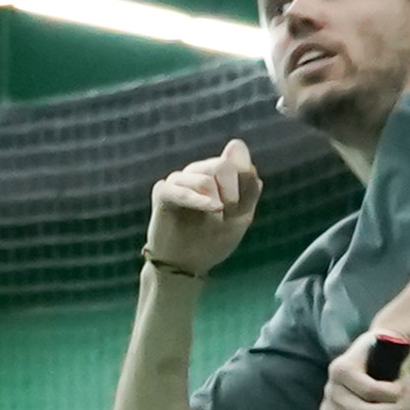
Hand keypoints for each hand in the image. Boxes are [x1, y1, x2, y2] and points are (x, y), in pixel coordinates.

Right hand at [142, 138, 262, 273]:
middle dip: (232, 193)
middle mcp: (196, 171)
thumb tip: (236, 143)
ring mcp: (178, 180)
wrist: (187, 266)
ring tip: (213, 222)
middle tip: (227, 215)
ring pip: (204, 178)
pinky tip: (213, 209)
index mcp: (216, 174)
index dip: (244, 184)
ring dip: (215, 204)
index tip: (241, 209)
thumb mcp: (241, 216)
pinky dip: (199, 201)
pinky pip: (182, 190)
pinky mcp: (162, 192)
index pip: (237, 161)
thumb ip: (247, 184)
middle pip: (222, 165)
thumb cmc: (213, 240)